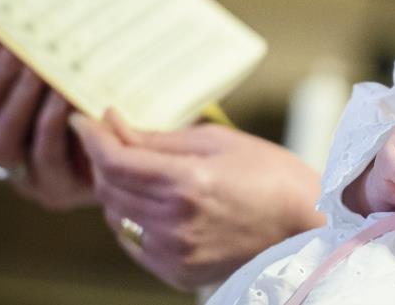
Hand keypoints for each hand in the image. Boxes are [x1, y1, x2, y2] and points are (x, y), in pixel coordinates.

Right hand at [0, 49, 94, 209]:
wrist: (136, 161)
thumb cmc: (99, 112)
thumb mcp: (69, 91)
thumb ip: (41, 73)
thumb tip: (27, 33)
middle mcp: (1, 160)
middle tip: (15, 52)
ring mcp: (26, 180)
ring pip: (2, 146)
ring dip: (21, 104)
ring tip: (43, 73)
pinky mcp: (58, 191)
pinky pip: (48, 159)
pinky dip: (54, 126)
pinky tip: (68, 99)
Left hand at [70, 111, 323, 290]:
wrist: (309, 228)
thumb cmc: (274, 177)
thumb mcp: (220, 142)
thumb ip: (160, 138)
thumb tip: (114, 126)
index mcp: (187, 182)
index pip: (114, 160)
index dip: (93, 137)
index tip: (84, 121)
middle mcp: (175, 222)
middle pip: (109, 188)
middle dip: (106, 160)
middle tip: (115, 140)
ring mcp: (175, 253)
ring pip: (116, 217)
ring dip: (117, 191)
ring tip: (141, 173)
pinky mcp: (177, 272)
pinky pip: (134, 243)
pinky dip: (133, 221)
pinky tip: (155, 205)